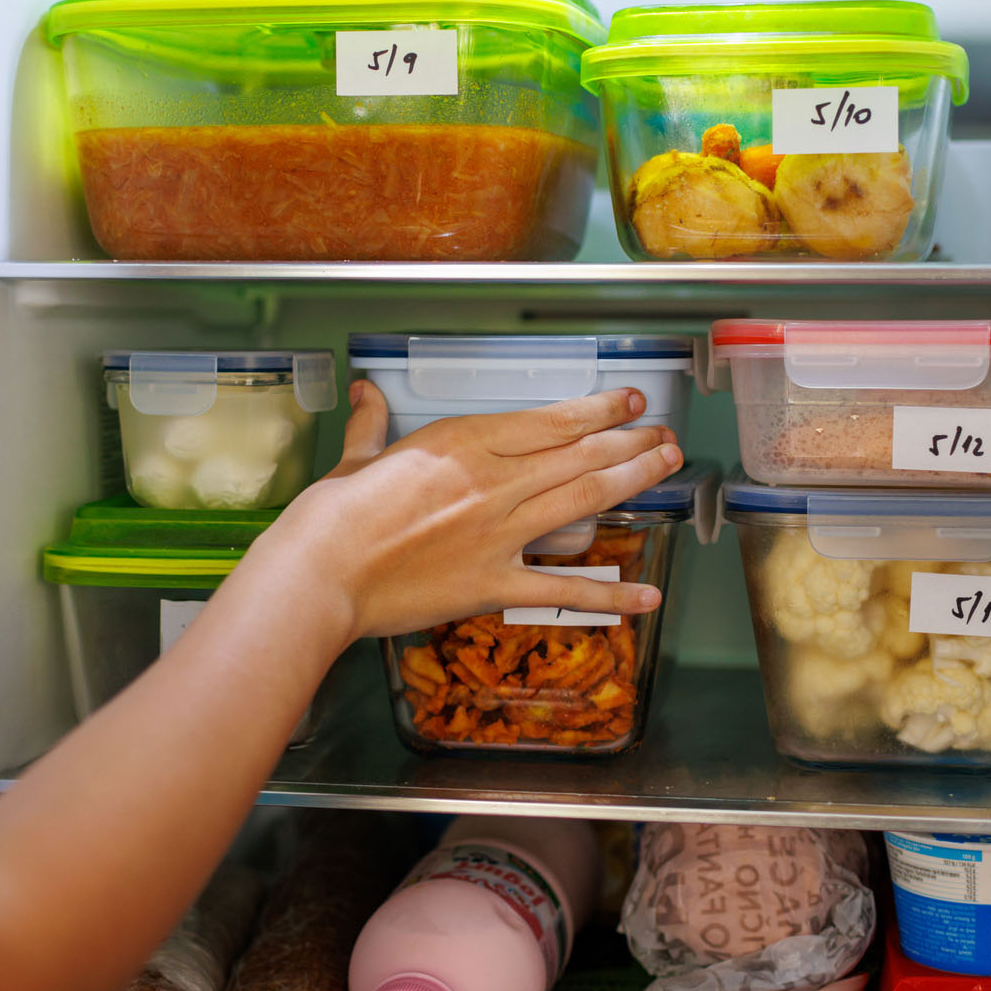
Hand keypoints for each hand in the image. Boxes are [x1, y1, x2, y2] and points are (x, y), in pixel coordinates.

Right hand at [252, 380, 682, 645]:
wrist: (322, 571)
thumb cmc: (333, 514)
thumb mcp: (357, 458)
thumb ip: (373, 425)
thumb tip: (366, 393)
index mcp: (462, 442)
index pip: (549, 421)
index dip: (598, 411)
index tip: (630, 404)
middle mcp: (492, 480)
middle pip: (577, 454)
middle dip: (630, 442)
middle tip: (666, 437)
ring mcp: (498, 533)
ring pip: (582, 498)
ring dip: (632, 482)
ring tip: (668, 470)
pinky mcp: (494, 584)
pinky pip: (561, 589)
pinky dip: (609, 595)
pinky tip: (646, 596)